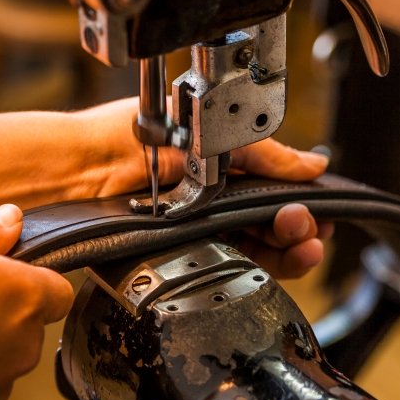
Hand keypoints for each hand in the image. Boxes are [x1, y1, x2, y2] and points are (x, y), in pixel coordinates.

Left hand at [77, 98, 331, 277]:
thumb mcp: (207, 133)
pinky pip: (226, 266)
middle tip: (307, 229)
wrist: (79, 167)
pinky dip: (258, 266)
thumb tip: (313, 164)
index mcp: (218, 168)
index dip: (300, 204)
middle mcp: (209, 201)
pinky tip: (276, 259)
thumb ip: (262, 151)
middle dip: (299, 230)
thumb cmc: (127, 137)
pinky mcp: (178, 254)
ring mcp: (195, 229)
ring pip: (256, 250)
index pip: (273, 192)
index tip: (320, 211)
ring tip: (303, 245)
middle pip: (270, 226)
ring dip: (289, 251)